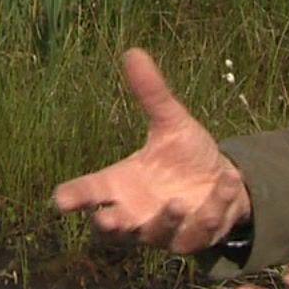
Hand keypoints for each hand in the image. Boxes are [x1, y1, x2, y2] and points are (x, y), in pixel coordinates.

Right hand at [51, 48, 251, 254]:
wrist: (222, 181)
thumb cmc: (184, 155)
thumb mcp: (170, 122)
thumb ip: (151, 94)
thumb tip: (134, 51)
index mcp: (121, 185)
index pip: (90, 193)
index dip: (73, 197)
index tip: (60, 200)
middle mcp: (137, 213)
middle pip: (112, 230)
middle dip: (109, 226)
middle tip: (106, 219)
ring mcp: (164, 230)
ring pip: (157, 235)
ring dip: (165, 221)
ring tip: (175, 201)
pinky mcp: (194, 237)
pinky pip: (201, 229)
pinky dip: (214, 206)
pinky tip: (228, 179)